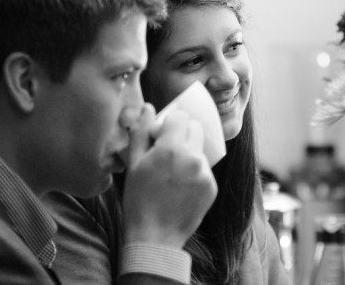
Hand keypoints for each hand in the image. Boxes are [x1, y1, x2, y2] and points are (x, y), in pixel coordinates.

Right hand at [121, 109, 216, 247]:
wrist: (154, 237)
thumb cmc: (138, 200)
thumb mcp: (133, 164)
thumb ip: (141, 132)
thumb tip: (148, 107)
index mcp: (171, 148)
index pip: (180, 117)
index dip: (169, 125)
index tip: (160, 137)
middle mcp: (193, 157)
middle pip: (195, 128)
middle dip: (183, 134)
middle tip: (168, 152)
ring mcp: (205, 173)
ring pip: (200, 149)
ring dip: (189, 154)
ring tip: (172, 175)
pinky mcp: (212, 187)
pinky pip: (204, 169)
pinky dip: (195, 172)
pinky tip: (180, 187)